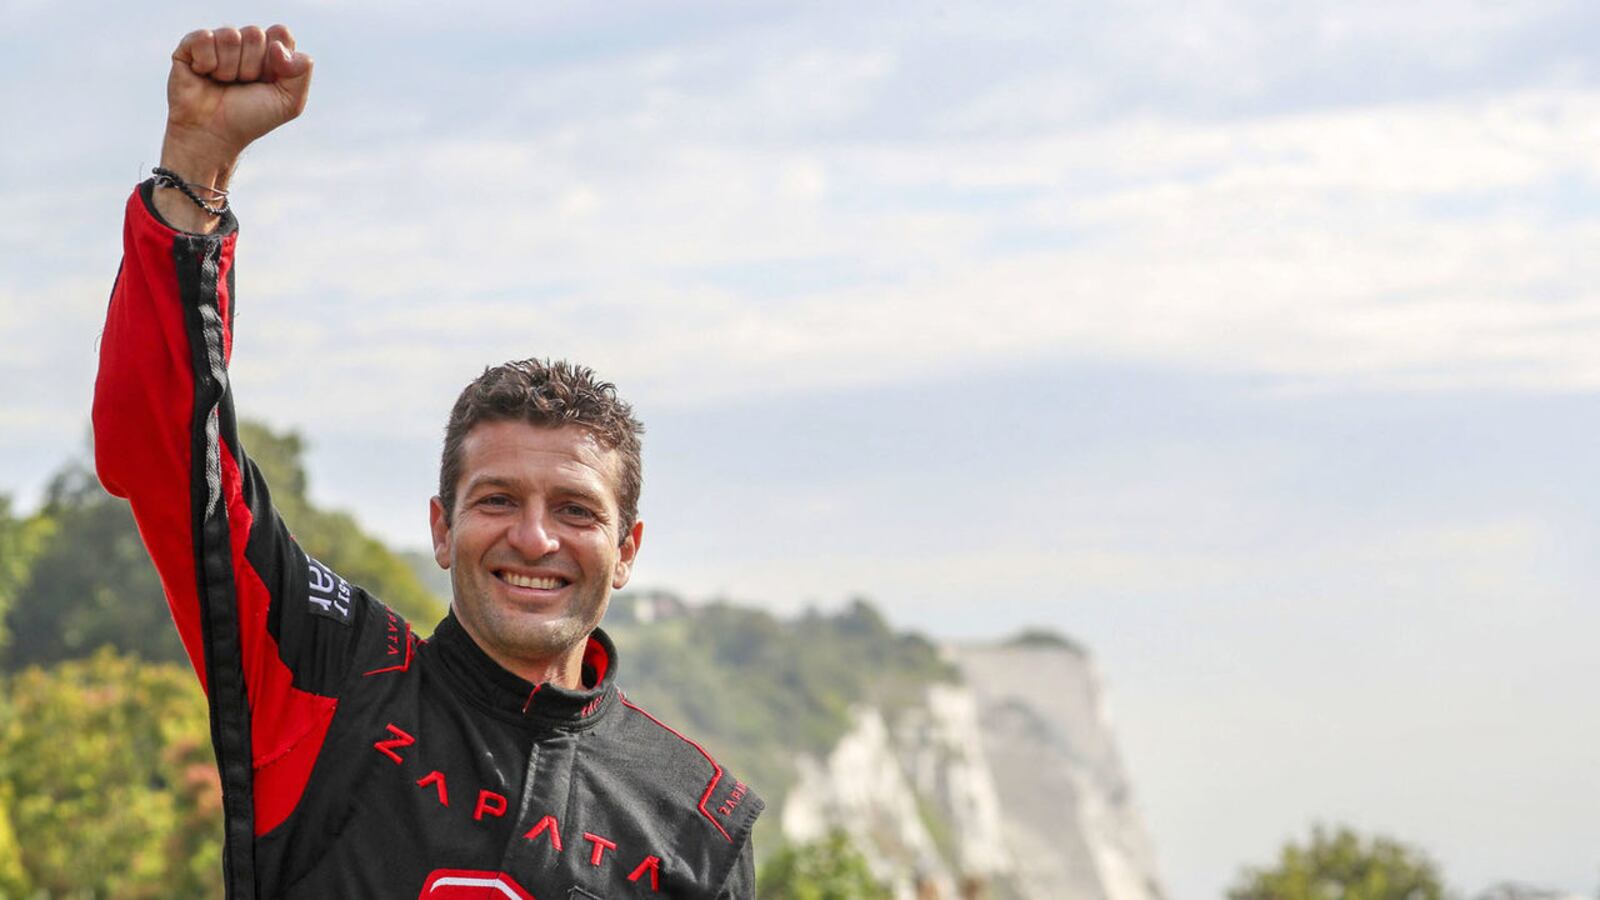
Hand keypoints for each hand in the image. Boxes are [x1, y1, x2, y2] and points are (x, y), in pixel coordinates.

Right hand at [157, 25, 312, 229]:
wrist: (214, 135)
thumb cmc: (251, 118)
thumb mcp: (289, 102)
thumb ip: (301, 71)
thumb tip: (278, 46)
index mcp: (269, 52)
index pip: (280, 33)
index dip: (276, 58)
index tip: (268, 80)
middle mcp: (243, 44)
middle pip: (255, 34)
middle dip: (252, 66)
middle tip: (242, 85)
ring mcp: (216, 43)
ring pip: (230, 35)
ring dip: (229, 68)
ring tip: (222, 83)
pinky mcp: (190, 46)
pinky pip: (204, 37)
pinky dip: (207, 62)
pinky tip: (203, 75)